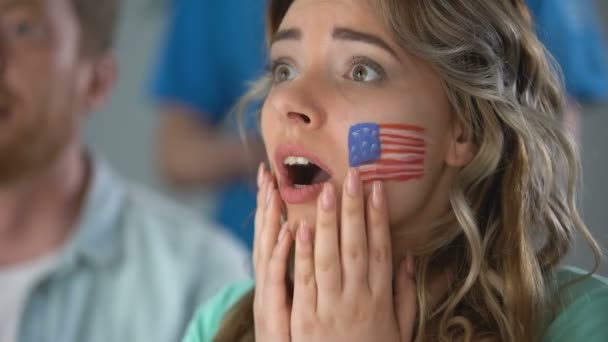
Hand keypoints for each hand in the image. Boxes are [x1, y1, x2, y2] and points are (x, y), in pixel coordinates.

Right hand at [252, 163, 292, 341]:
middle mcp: (270, 283)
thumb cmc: (299, 335)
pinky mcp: (273, 313)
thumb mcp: (297, 300)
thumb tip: (305, 239)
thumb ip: (304, 272)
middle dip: (268, 203)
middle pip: (268, 235)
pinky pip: (278, 280)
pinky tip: (287, 232)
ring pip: (268, 250)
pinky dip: (281, 256)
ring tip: (273, 190)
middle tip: (267, 172)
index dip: (275, 206)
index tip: (276, 176)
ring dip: (271, 219)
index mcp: (278, 277)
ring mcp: (269, 296)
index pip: (276, 232)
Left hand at [290, 168, 416, 341]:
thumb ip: (403, 295)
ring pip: (329, 258)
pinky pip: (304, 282)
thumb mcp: (399, 329)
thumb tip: (407, 258)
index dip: (379, 217)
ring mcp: (331, 308)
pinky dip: (302, 254)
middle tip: (350, 175)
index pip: (381, 249)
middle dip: (353, 209)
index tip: (376, 189)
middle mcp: (358, 298)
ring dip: (327, 223)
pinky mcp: (305, 319)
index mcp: (381, 298)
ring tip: (324, 190)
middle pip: (356, 246)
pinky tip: (299, 228)